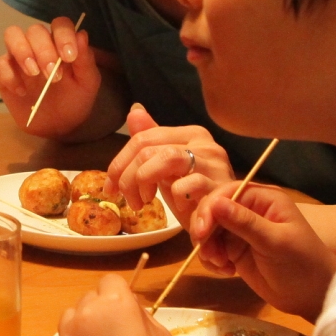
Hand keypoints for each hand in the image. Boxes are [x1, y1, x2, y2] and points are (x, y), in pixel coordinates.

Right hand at [0, 19, 100, 135]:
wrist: (58, 126)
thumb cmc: (74, 99)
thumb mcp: (87, 83)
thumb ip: (85, 60)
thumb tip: (81, 34)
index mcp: (60, 42)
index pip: (59, 24)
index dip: (63, 35)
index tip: (68, 57)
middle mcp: (38, 44)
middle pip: (35, 30)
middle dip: (44, 50)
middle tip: (53, 75)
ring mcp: (18, 56)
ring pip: (11, 35)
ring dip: (22, 51)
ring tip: (33, 73)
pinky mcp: (2, 73)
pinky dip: (9, 77)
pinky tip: (22, 92)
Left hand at [56, 273, 192, 335]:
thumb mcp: (161, 334)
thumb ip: (139, 314)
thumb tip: (126, 306)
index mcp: (116, 303)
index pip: (110, 281)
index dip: (120, 295)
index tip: (127, 312)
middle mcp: (87, 313)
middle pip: (89, 298)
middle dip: (101, 309)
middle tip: (118, 334)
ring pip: (72, 317)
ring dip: (84, 325)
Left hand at [109, 104, 234, 225]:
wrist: (225, 224)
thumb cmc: (195, 196)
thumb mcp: (167, 169)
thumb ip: (152, 143)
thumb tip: (134, 111)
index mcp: (190, 134)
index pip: (143, 138)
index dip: (119, 163)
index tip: (110, 188)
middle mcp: (204, 143)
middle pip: (149, 149)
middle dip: (128, 178)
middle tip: (128, 200)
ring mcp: (213, 163)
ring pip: (166, 158)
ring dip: (145, 183)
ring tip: (143, 202)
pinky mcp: (220, 187)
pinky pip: (186, 185)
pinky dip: (174, 198)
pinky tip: (176, 208)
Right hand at [189, 184, 335, 320]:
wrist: (312, 296)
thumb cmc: (302, 264)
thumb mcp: (275, 242)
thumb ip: (245, 223)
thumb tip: (215, 203)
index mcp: (264, 199)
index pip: (227, 193)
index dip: (209, 208)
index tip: (201, 231)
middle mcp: (249, 210)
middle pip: (212, 210)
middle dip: (205, 231)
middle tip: (209, 254)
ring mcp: (241, 231)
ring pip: (208, 230)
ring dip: (207, 247)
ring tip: (222, 266)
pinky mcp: (235, 250)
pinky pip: (212, 248)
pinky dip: (212, 260)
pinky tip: (226, 272)